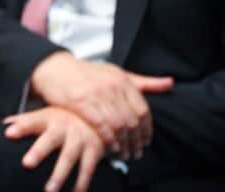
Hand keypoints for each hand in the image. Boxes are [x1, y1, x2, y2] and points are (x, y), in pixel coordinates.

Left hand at [4, 107, 104, 191]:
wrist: (96, 117)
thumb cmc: (61, 120)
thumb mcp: (43, 116)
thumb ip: (22, 122)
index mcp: (47, 119)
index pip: (30, 122)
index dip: (20, 127)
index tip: (7, 133)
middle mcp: (63, 128)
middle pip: (50, 140)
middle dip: (39, 151)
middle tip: (26, 164)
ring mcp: (79, 139)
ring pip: (68, 158)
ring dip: (59, 175)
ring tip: (49, 191)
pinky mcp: (94, 151)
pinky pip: (87, 169)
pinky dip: (81, 183)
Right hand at [29, 52, 171, 157]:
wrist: (54, 68)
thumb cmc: (86, 73)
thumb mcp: (116, 73)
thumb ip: (143, 81)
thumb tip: (170, 82)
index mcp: (123, 80)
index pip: (143, 109)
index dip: (147, 129)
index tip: (146, 141)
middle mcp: (112, 87)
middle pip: (132, 120)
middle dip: (137, 140)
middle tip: (137, 153)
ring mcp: (97, 95)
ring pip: (118, 125)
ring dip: (124, 144)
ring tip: (125, 155)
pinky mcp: (81, 103)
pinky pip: (101, 126)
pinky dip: (109, 140)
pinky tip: (111, 148)